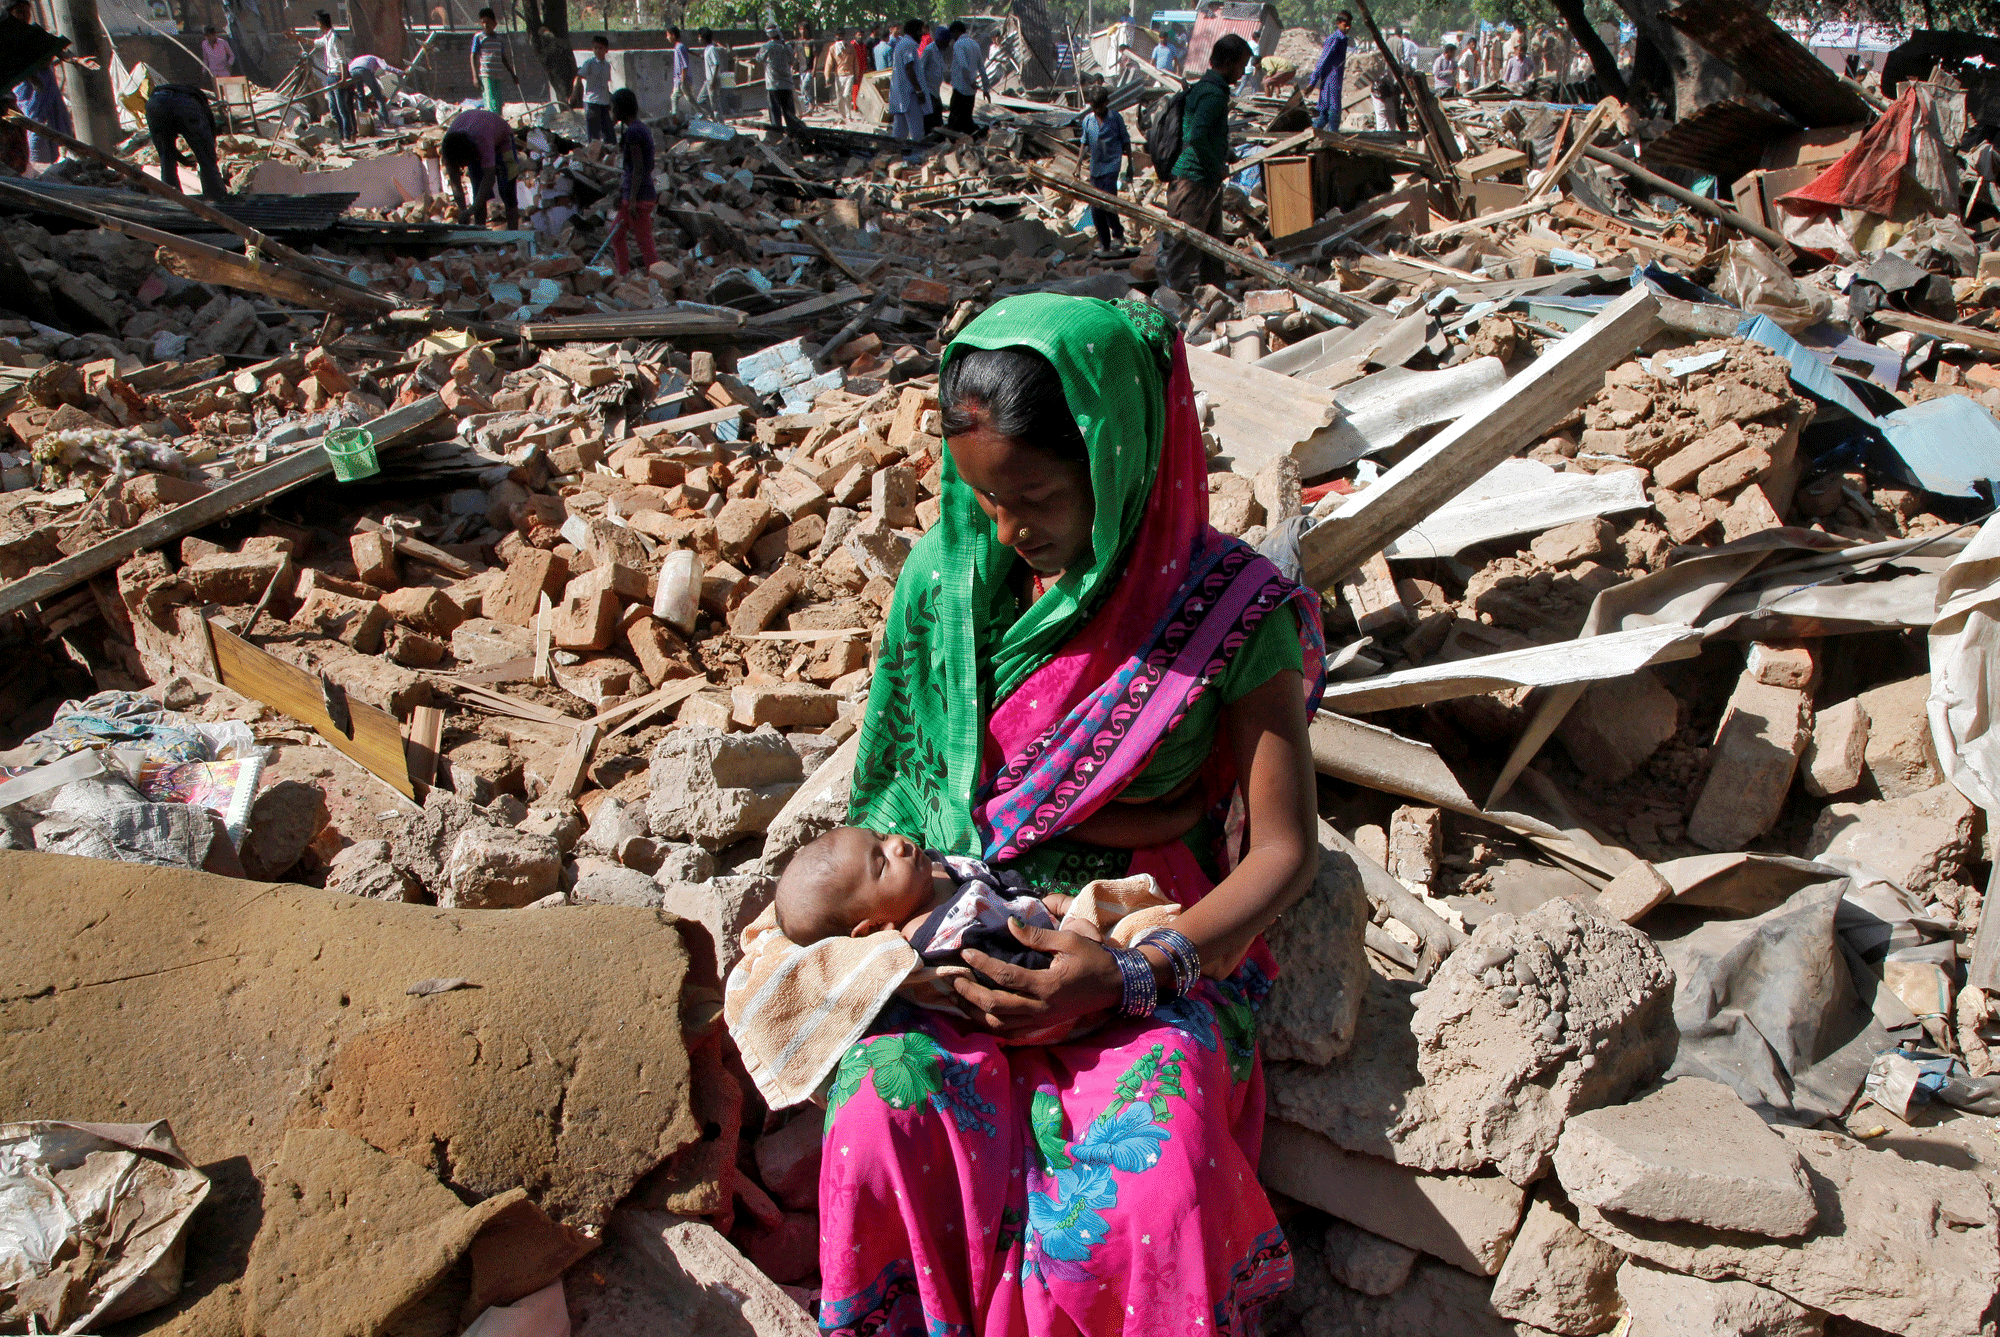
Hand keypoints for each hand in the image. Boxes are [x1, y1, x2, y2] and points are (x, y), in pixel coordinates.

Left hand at [954, 920, 1121, 1037]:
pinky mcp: (1041, 1026)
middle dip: (969, 993)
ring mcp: (1041, 1021)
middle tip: (953, 978)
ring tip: (958, 997)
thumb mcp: (1069, 941)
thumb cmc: (1093, 959)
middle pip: (995, 1007)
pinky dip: (989, 1025)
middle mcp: (1041, 1008)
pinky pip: (1009, 1033)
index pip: (1005, 977)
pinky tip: (977, 1013)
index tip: (965, 952)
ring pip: (998, 1025)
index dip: (981, 964)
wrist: (1114, 986)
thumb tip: (1009, 924)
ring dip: (974, 1012)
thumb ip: (1037, 936)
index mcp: (1047, 985)